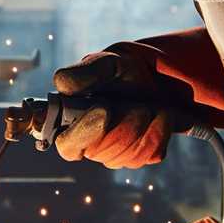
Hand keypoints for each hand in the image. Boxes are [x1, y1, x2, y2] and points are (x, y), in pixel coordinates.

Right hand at [52, 50, 180, 168]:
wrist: (152, 79)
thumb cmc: (120, 73)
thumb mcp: (103, 64)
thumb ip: (82, 74)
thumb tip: (63, 86)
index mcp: (70, 123)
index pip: (67, 144)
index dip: (83, 132)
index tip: (104, 109)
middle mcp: (89, 144)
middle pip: (104, 150)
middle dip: (125, 121)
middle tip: (135, 102)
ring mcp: (113, 155)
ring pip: (129, 153)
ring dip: (145, 123)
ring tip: (147, 105)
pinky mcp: (138, 157)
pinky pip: (150, 152)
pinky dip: (160, 129)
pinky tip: (159, 115)